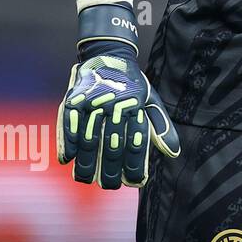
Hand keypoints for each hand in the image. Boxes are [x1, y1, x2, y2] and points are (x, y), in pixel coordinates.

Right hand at [57, 4, 180, 187]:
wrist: (108, 55)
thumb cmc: (132, 85)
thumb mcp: (150, 101)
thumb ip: (160, 127)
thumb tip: (173, 153)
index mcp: (136, 107)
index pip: (137, 143)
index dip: (136, 165)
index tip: (136, 182)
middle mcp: (115, 105)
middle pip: (112, 145)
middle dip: (111, 170)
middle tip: (110, 186)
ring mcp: (93, 102)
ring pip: (89, 140)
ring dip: (86, 164)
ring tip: (86, 180)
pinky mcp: (74, 99)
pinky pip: (69, 126)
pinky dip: (68, 144)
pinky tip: (68, 160)